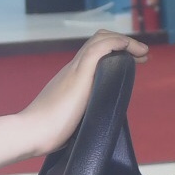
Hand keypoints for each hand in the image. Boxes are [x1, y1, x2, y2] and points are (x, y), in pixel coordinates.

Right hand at [0, 31, 148, 174]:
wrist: (30, 133)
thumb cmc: (45, 135)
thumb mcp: (69, 122)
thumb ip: (80, 118)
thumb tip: (93, 129)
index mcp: (70, 79)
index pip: (91, 55)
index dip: (112, 52)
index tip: (132, 62)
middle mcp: (72, 69)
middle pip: (97, 40)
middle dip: (122, 43)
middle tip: (141, 55)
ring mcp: (75, 69)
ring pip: (100, 39)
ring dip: (125, 41)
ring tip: (143, 52)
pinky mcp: (79, 73)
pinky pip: (102, 47)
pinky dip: (120, 43)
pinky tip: (133, 49)